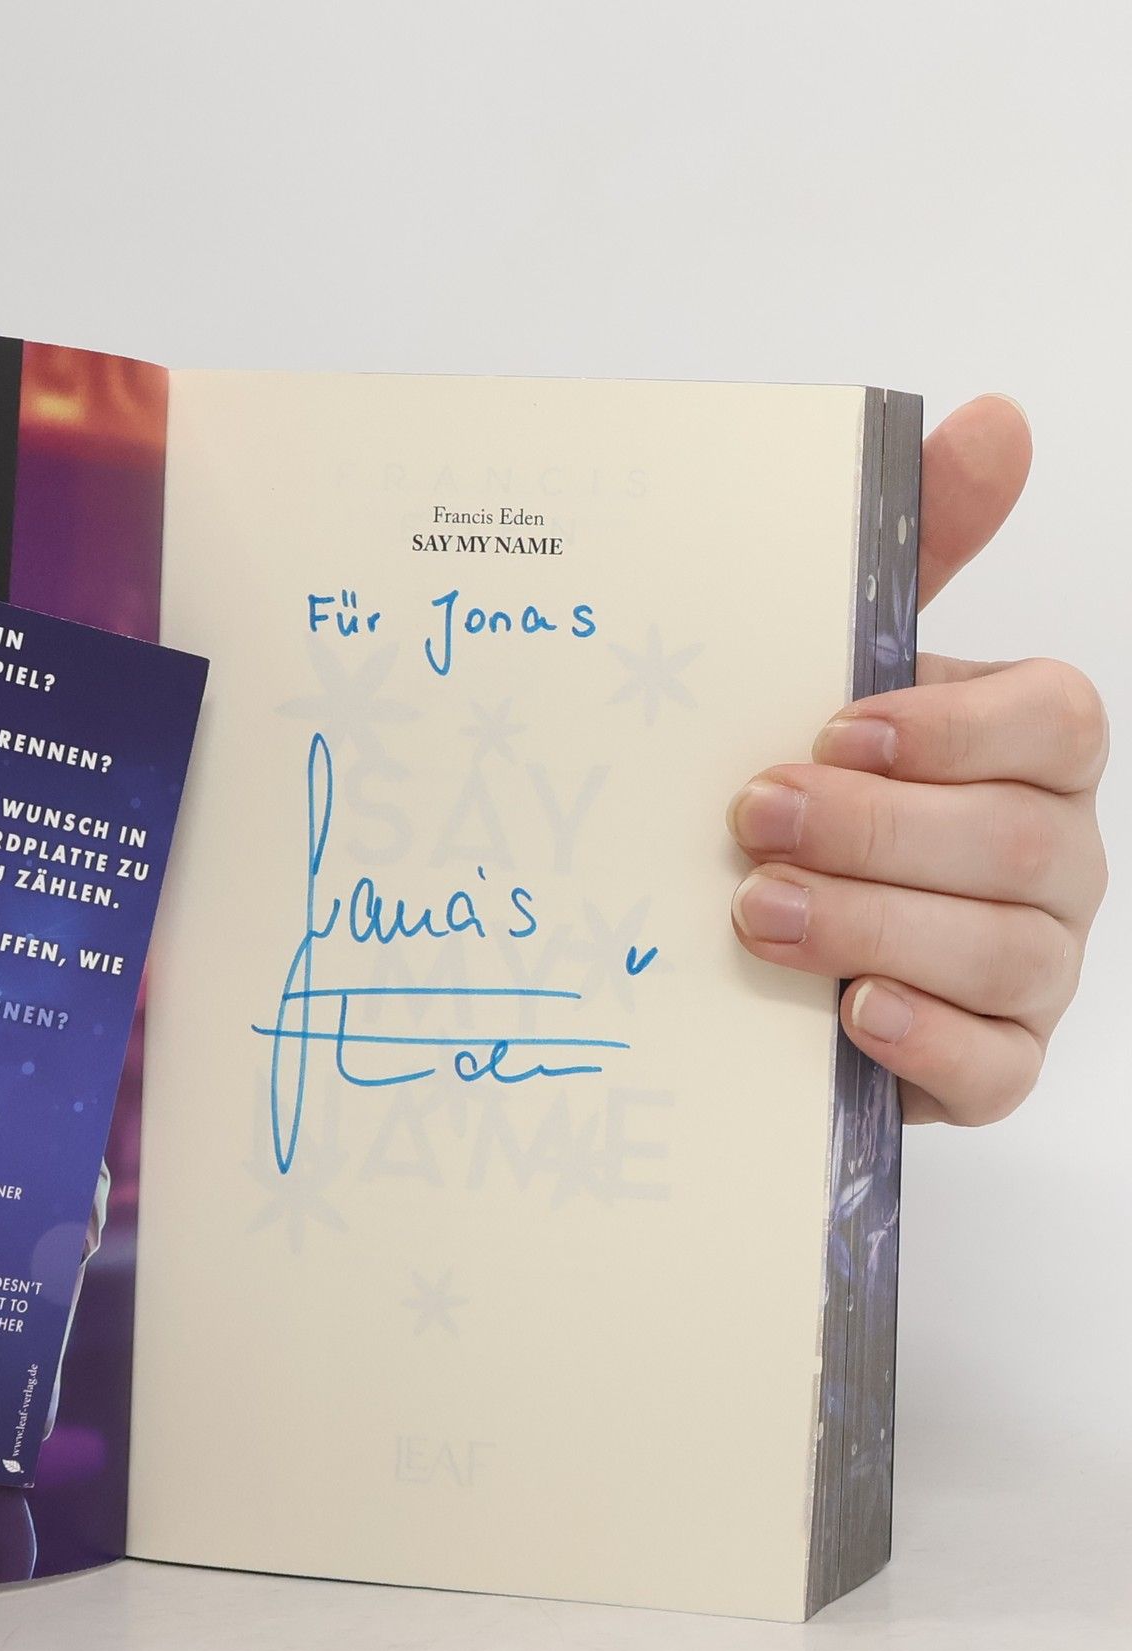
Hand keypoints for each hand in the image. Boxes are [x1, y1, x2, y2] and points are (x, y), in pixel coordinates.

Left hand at [727, 394, 1107, 1123]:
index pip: (1055, 721)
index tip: (833, 728)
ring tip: (758, 915)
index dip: (952, 726)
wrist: (760, 934)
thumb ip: (913, 553)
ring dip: (874, 927)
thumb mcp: (840, 669)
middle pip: (1023, 842)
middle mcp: (1053, 856)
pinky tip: (848, 1019)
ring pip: (1006, 953)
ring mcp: (1033, 967)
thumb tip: (995, 420)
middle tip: (754, 822)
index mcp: (1028, 751)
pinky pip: (997, 1070)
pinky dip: (924, 1043)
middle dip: (881, 832)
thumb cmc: (816, 788)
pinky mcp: (992, 1063)